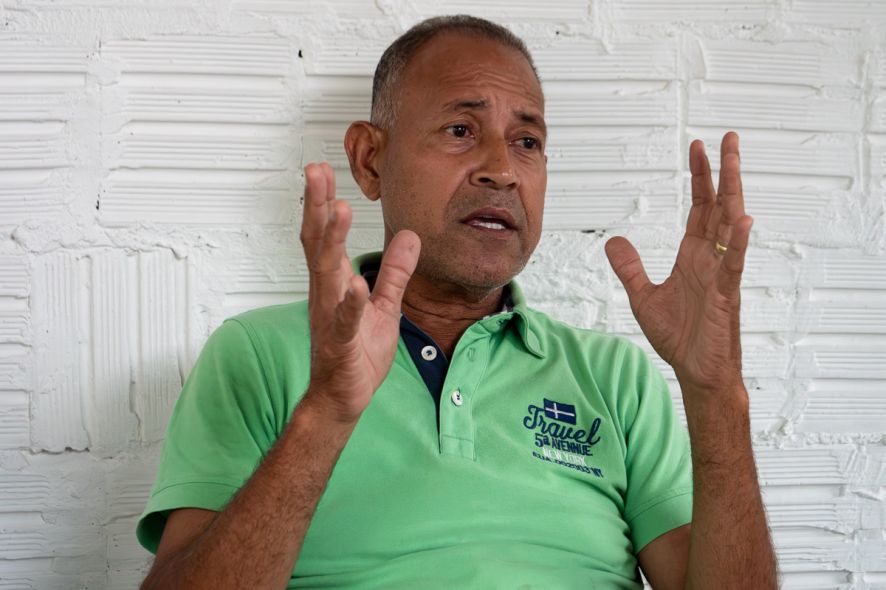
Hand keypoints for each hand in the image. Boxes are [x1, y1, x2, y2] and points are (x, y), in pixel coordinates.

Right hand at [299, 163, 419, 422]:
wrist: (343, 398)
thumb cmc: (358, 354)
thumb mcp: (385, 305)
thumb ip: (395, 272)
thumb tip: (410, 237)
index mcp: (334, 284)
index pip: (324, 236)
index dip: (321, 203)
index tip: (320, 169)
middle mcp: (326, 295)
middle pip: (317, 244)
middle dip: (316, 207)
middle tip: (315, 172)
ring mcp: (330, 318)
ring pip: (326, 275)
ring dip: (331, 242)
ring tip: (337, 211)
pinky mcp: (341, 344)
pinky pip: (345, 321)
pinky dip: (351, 303)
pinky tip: (356, 285)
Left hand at [605, 132, 750, 397]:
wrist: (695, 371)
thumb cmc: (679, 337)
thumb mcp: (643, 296)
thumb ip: (629, 267)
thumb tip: (613, 241)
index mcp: (694, 256)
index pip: (699, 208)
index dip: (699, 179)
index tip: (697, 148)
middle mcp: (711, 258)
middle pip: (719, 206)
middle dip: (723, 172)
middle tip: (728, 138)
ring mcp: (721, 275)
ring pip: (730, 226)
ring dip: (733, 193)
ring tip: (735, 161)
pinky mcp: (725, 296)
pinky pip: (732, 265)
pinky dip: (737, 243)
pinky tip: (743, 219)